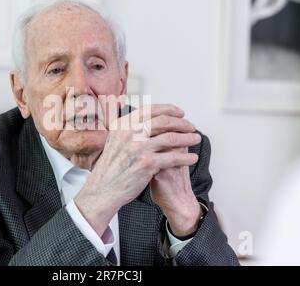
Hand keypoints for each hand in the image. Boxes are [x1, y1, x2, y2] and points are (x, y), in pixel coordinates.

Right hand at [74, 104, 199, 236]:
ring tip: (196, 139)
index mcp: (123, 124)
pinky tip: (192, 158)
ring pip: (171, 138)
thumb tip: (146, 118)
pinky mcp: (147, 164)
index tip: (180, 113)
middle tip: (191, 126)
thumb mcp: (114, 140)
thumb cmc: (110, 167)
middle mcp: (130, 133)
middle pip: (164, 121)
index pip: (151, 109)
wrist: (103, 189)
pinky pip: (173, 157)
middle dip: (182, 123)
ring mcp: (139, 148)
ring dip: (188, 138)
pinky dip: (186, 157)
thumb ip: (129, 128)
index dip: (169, 109)